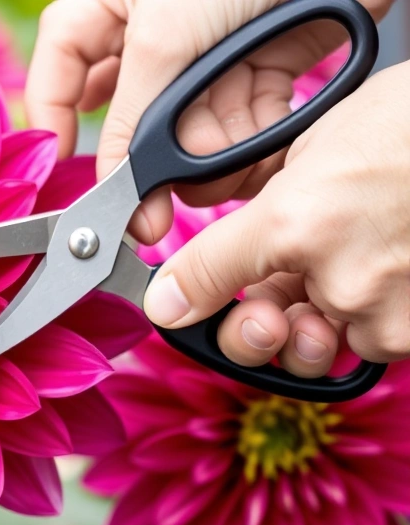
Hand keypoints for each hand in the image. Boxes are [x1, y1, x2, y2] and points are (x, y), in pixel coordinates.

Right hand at [25, 0, 393, 243]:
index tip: (67, 173)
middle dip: (160, 157)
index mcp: (107, 10)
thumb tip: (111, 185)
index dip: (55, 123)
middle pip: (136, 120)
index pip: (59, 72)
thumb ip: (129, 121)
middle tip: (160, 206)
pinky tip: (265, 139)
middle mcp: (151, 40)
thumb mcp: (162, 40)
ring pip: (192, 132)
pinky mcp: (257, 69)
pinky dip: (256, 140)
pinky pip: (242, 124)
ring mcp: (204, 59)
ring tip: (236, 147)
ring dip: (215, 151)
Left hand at [145, 62, 409, 374]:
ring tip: (332, 290)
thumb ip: (264, 199)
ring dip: (317, 326)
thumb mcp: (316, 143)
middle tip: (264, 308)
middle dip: (253, 327)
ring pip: (322, 346)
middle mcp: (338, 278)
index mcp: (296, 221)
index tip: (173, 304)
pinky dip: (370, 321)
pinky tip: (377, 282)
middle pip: (259, 338)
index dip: (181, 294)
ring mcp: (389, 313)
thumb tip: (218, 239)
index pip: (205, 275)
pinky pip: (376, 345)